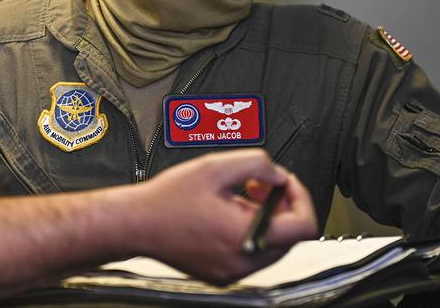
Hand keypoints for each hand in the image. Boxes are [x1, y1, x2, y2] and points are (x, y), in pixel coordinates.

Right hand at [124, 149, 316, 283]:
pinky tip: (226, 214)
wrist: (135, 223)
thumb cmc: (166, 199)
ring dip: (265, 219)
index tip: (285, 183)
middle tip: (258, 185)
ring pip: (272, 246)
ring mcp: (232, 272)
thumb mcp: (214, 167)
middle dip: (280, 206)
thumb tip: (279, 175)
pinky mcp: (222, 275)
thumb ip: (256, 164)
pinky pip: (251, 254)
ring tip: (238, 197)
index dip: (300, 197)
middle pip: (290, 237)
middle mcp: (242, 261)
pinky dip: (249, 233)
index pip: (304, 226)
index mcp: (245, 236)